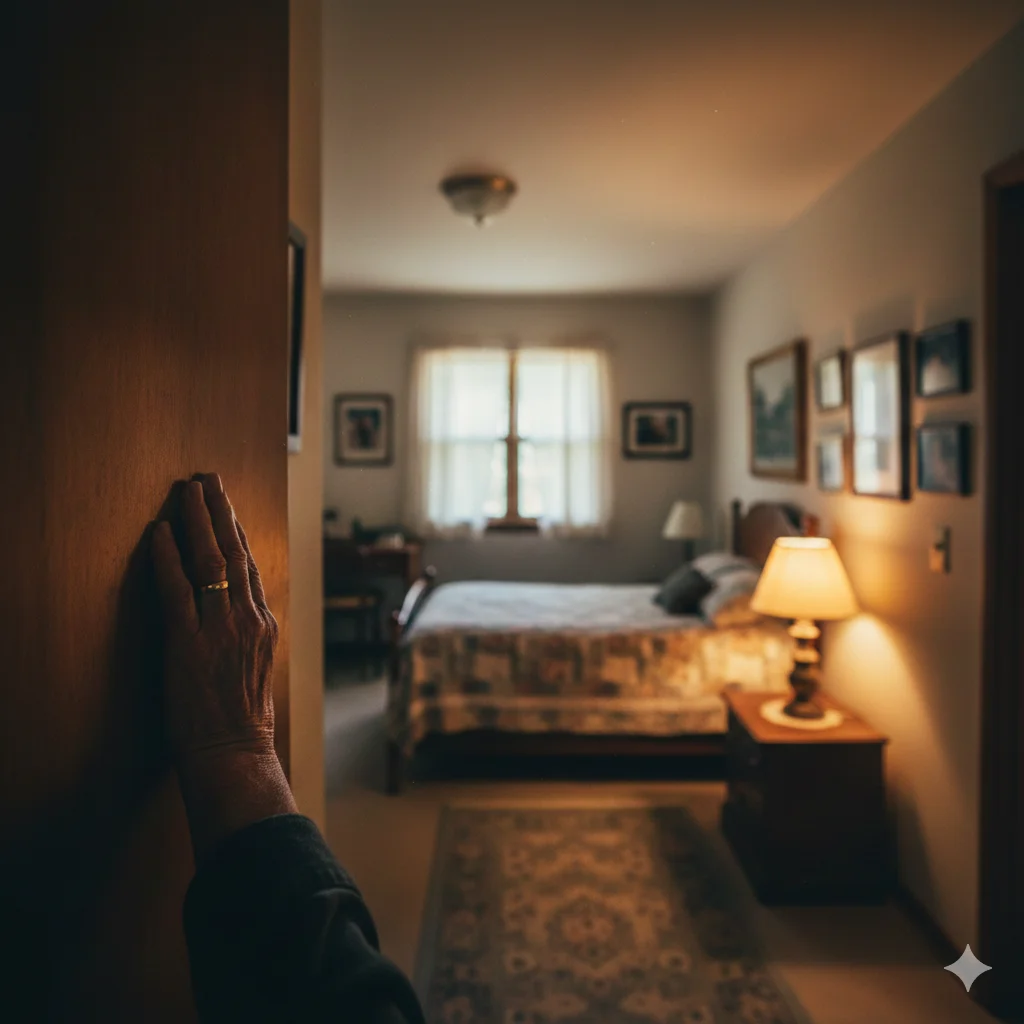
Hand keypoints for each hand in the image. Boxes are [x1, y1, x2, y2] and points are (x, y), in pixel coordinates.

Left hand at [151, 474, 294, 861]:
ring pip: (210, 561)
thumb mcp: (257, 669)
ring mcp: (220, 629)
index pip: (250, 565)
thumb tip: (239, 611)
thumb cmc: (243, 720)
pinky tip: (161, 532)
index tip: (226, 504)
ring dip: (197, 520)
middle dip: (220, 511)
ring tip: (187, 490)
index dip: (236, 530)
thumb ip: (249, 634)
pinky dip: (168, 558)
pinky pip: (177, 591)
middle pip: (234, 552)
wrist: (235, 752)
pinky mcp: (189, 644)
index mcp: (265, 624)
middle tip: (208, 478)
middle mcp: (249, 619)